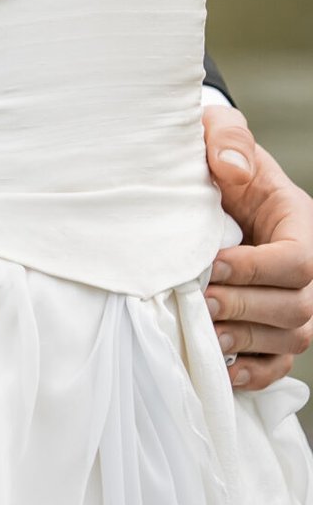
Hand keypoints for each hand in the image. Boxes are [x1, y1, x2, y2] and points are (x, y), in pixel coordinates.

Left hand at [203, 105, 312, 389]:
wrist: (209, 184)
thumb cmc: (217, 158)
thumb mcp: (220, 131)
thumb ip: (226, 139)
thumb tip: (230, 168)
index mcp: (298, 222)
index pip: (299, 260)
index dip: (259, 268)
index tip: (213, 262)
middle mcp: (305, 268)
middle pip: (297, 306)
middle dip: (248, 307)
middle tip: (202, 300)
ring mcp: (293, 302)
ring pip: (292, 338)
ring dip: (247, 340)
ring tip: (204, 332)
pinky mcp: (274, 328)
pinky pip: (279, 364)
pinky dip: (255, 373)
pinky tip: (224, 370)